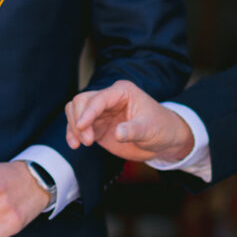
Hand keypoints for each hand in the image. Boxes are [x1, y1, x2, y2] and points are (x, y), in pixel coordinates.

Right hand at [64, 80, 193, 161]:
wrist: (164, 140)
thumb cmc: (161, 129)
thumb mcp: (151, 130)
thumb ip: (134, 130)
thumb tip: (118, 133)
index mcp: (122, 92)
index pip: (99, 98)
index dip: (88, 112)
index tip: (81, 127)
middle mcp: (109, 98)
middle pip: (81, 101)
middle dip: (79, 120)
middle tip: (88, 141)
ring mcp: (101, 112)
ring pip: (75, 110)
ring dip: (73, 127)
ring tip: (81, 144)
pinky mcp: (96, 125)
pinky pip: (77, 124)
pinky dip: (72, 133)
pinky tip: (74, 144)